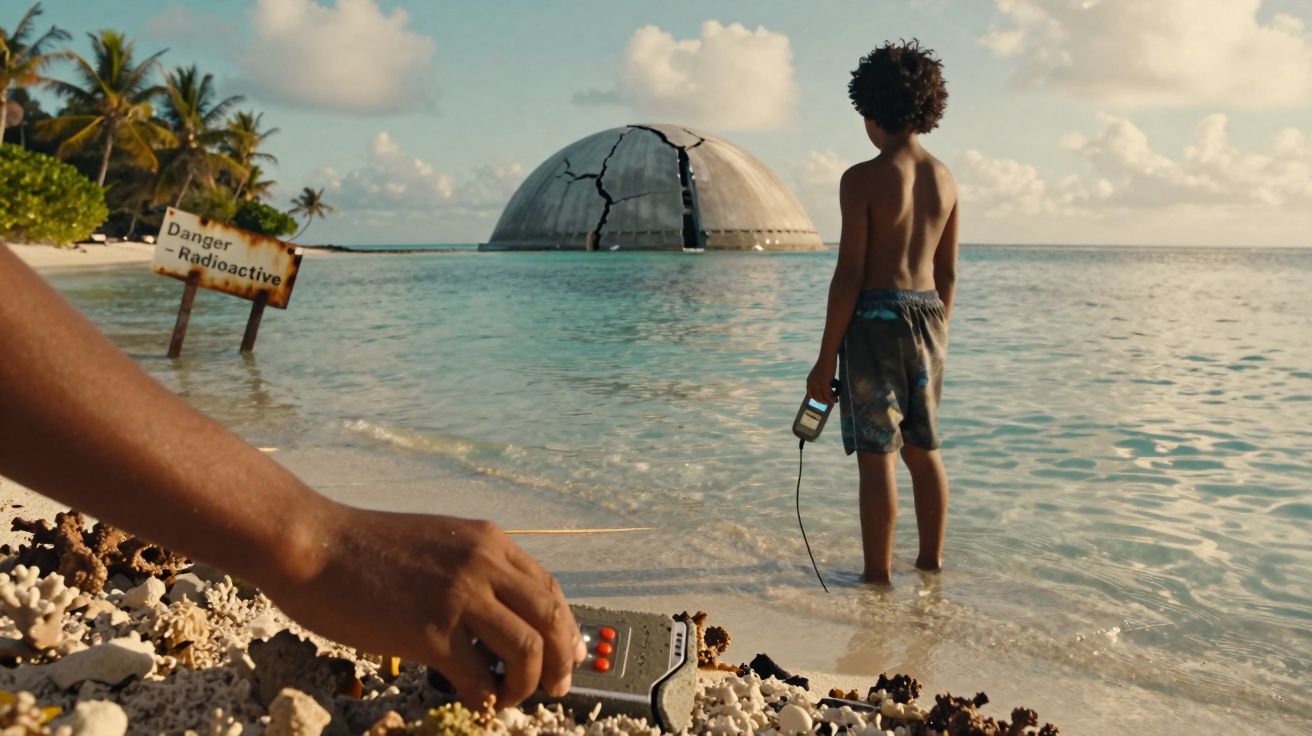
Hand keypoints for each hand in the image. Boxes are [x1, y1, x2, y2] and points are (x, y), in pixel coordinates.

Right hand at [262, 504, 585, 708]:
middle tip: (557, 688)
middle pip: (551, 619)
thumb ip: (471, 568)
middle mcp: (483, 564)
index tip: (568, 655)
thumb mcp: (436, 541)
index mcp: (488, 541)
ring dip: (527, 684)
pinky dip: (487, 698)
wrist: (312, 544)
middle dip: (561, 660)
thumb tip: (498, 613)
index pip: (549, 589)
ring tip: (508, 697)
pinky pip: (480, 677)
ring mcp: (459, 597)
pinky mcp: (429, 632)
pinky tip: (476, 702)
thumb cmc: (363, 547)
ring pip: (528, 650)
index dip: (565, 628)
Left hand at [807, 354, 837, 404]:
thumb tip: (826, 391)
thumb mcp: (820, 374)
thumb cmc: (826, 364)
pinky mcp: (823, 384)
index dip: (818, 399)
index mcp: (809, 381)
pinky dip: (832, 398)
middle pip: (817, 398)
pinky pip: (828, 396)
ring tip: (836, 399)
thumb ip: (820, 381)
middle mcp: (811, 384)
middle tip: (832, 400)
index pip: (811, 395)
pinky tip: (837, 398)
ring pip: (822, 399)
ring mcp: (817, 384)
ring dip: (829, 401)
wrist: (827, 357)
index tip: (825, 400)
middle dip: (825, 401)